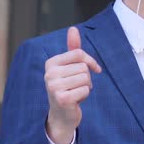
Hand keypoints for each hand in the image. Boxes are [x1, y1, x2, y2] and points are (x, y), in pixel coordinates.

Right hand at [45, 26, 101, 143]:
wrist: (62, 114)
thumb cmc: (69, 87)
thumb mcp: (71, 67)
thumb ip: (73, 48)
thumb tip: (73, 28)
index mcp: (51, 63)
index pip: (78, 53)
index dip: (90, 62)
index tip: (94, 69)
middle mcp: (49, 73)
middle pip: (84, 67)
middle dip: (87, 78)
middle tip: (76, 86)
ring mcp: (53, 87)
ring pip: (86, 78)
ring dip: (86, 87)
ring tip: (76, 92)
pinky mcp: (61, 99)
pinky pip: (85, 90)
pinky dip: (85, 96)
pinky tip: (76, 100)